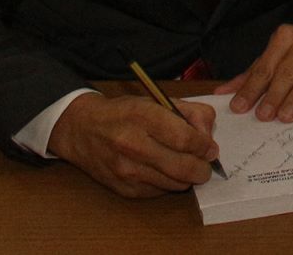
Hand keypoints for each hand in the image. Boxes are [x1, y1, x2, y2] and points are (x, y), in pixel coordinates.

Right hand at [47, 91, 217, 197]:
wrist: (82, 130)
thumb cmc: (125, 113)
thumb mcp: (157, 100)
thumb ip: (190, 112)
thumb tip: (209, 135)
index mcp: (142, 116)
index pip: (184, 138)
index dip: (204, 146)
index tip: (211, 148)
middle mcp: (132, 145)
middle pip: (182, 167)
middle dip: (202, 169)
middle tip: (206, 165)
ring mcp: (127, 171)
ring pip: (174, 184)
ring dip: (187, 178)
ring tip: (185, 165)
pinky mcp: (124, 190)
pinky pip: (159, 192)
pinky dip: (168, 184)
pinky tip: (163, 171)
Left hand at [216, 23, 292, 122]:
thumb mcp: (274, 58)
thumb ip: (251, 74)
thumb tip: (222, 93)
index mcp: (285, 36)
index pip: (265, 66)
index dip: (252, 87)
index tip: (240, 107)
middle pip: (287, 71)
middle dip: (273, 94)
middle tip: (263, 116)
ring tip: (286, 116)